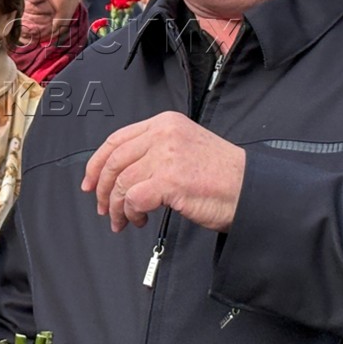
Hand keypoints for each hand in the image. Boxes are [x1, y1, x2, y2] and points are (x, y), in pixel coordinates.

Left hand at [81, 111, 245, 232]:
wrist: (252, 190)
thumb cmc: (223, 176)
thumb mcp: (184, 148)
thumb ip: (154, 152)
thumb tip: (120, 174)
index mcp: (165, 123)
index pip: (116, 140)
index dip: (96, 164)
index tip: (89, 183)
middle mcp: (163, 134)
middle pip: (113, 161)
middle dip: (102, 189)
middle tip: (102, 208)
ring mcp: (166, 156)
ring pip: (120, 182)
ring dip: (117, 207)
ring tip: (124, 220)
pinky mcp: (169, 180)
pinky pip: (133, 199)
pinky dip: (131, 213)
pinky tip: (140, 220)